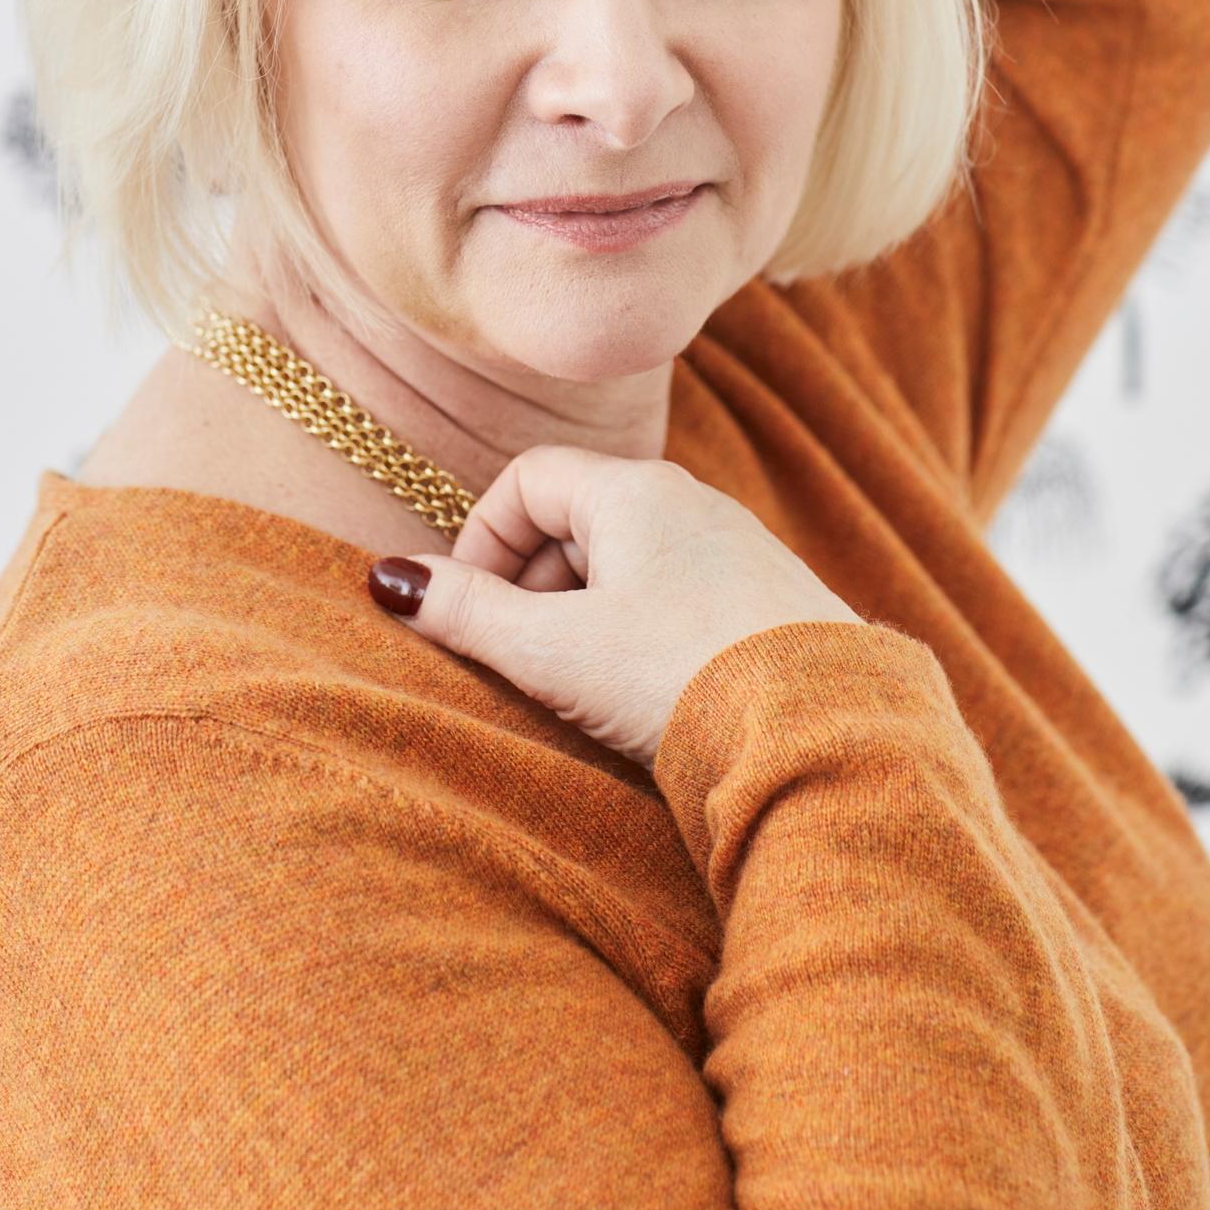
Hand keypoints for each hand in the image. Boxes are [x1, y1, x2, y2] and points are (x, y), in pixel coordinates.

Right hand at [367, 445, 862, 769]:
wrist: (821, 731)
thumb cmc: (679, 677)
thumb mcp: (553, 651)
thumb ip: (466, 615)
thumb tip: (388, 582)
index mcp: (635, 490)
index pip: (527, 479)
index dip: (482, 541)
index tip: (473, 612)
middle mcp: (692, 503)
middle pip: (578, 519)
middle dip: (532, 585)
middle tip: (522, 658)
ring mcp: (738, 551)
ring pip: (630, 564)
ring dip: (585, 616)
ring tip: (583, 688)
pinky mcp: (771, 603)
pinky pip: (680, 597)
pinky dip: (642, 635)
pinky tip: (648, 699)